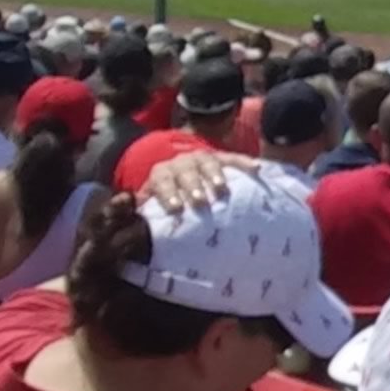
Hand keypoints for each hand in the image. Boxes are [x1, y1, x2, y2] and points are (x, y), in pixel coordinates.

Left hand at [141, 151, 262, 211]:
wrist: (180, 177)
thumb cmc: (169, 200)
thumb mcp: (152, 206)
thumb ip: (143, 216)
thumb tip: (132, 232)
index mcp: (162, 174)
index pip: (162, 181)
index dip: (168, 194)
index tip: (175, 209)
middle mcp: (181, 163)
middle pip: (186, 171)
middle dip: (192, 186)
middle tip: (200, 202)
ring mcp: (202, 158)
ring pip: (208, 162)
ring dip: (214, 175)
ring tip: (221, 189)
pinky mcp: (221, 158)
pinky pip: (233, 159)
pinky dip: (244, 163)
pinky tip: (256, 169)